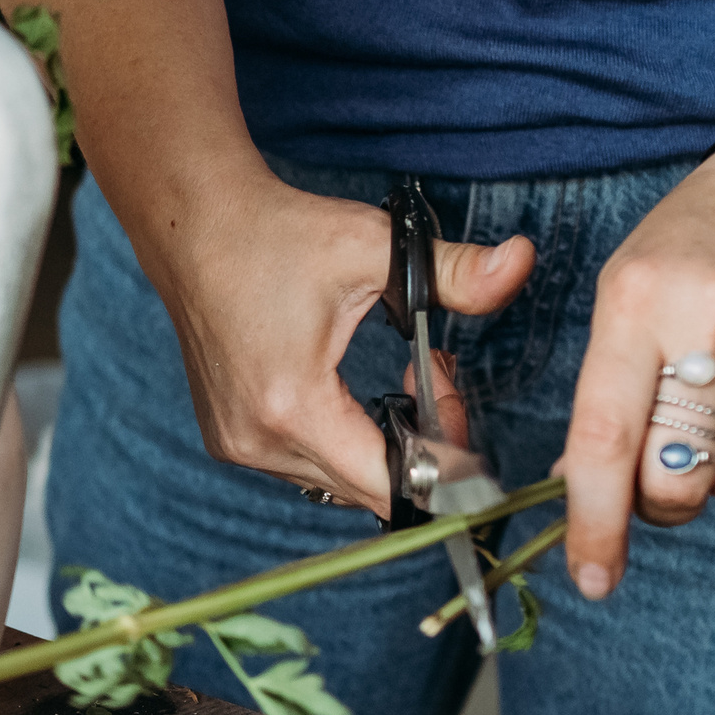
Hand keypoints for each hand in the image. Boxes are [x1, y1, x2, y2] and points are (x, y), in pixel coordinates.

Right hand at [137, 166, 533, 515]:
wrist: (194, 225)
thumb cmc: (277, 234)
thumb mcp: (374, 246)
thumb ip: (455, 271)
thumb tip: (520, 263)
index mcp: (293, 406)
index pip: (390, 484)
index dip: (444, 463)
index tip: (460, 411)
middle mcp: (257, 441)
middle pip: (369, 489)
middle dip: (420, 447)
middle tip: (436, 377)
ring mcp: (237, 445)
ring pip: (339, 482)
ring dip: (381, 447)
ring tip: (398, 382)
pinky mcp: (229, 438)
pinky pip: (306, 467)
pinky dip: (342, 442)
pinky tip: (352, 394)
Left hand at [559, 143, 714, 598]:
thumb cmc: (700, 244)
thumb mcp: (629, 291)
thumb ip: (606, 389)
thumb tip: (580, 487)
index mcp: (640, 302)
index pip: (608, 439)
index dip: (596, 523)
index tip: (593, 575)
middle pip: (679, 478)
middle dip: (666, 498)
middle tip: (667, 468)